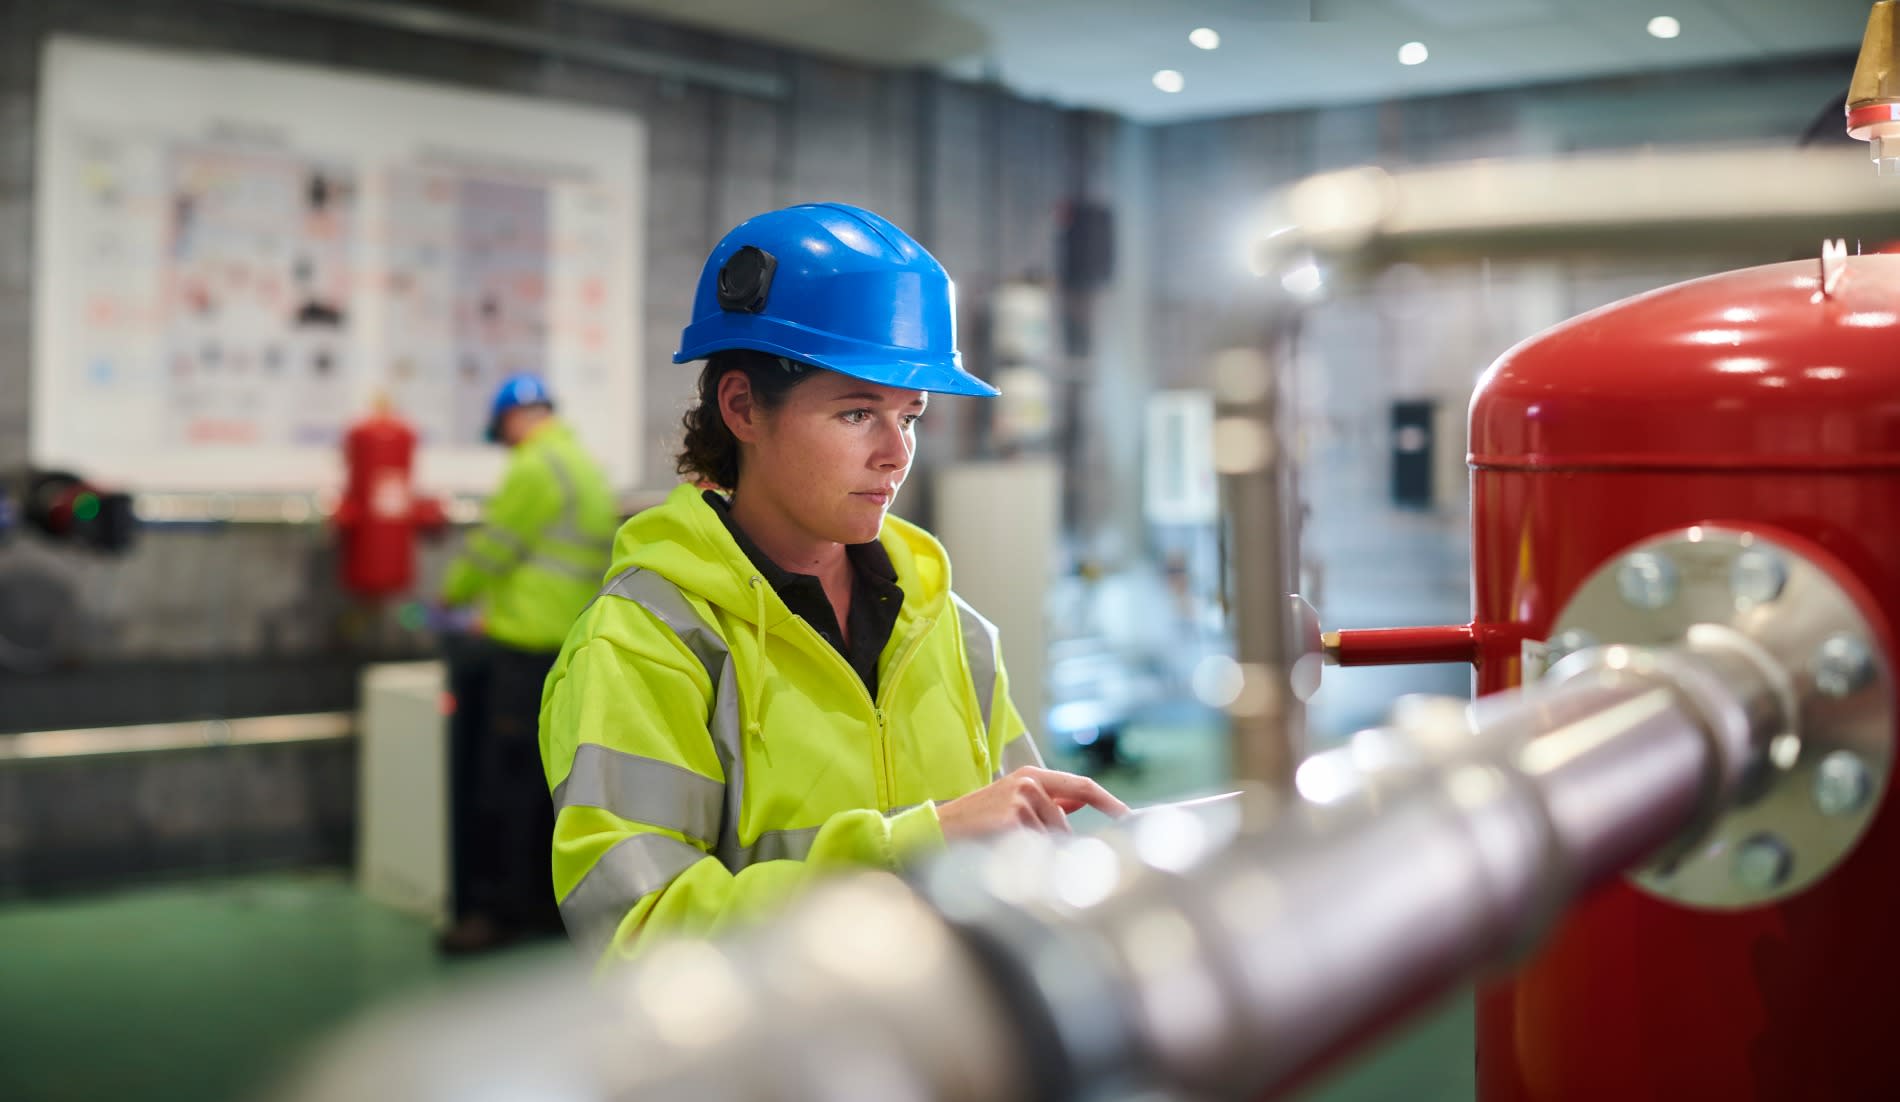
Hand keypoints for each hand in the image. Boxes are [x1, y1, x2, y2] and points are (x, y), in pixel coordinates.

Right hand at [936, 767, 1129, 839]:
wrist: (936, 830)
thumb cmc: (976, 822)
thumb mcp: (1013, 802)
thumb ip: (1049, 801)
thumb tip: (1079, 802)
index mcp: (1031, 776)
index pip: (1082, 786)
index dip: (1108, 802)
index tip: (1128, 817)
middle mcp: (1028, 785)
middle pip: (1066, 825)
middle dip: (1054, 843)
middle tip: (1019, 848)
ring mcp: (1020, 802)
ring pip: (1051, 839)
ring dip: (1035, 852)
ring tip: (1002, 847)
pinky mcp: (1011, 821)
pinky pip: (1035, 849)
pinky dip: (1023, 857)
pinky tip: (998, 850)